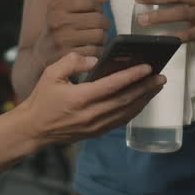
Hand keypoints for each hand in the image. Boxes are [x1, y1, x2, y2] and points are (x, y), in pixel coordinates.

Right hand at [19, 52, 164, 144]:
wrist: (33, 129)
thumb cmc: (42, 99)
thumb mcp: (51, 73)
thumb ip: (72, 61)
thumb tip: (95, 61)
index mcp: (79, 98)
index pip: (112, 85)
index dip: (132, 76)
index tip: (147, 66)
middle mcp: (90, 114)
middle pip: (125, 100)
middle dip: (146, 87)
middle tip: (161, 76)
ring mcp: (95, 126)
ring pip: (126, 111)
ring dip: (144, 99)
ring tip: (157, 86)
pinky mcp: (96, 132)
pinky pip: (121, 120)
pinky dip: (134, 110)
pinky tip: (142, 100)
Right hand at [38, 0, 109, 64]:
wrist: (43, 52)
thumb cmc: (60, 25)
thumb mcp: (66, 6)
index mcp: (57, 6)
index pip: (90, 2)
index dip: (98, 7)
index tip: (96, 12)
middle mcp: (57, 22)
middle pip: (98, 19)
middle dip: (104, 24)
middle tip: (100, 27)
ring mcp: (61, 40)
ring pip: (99, 35)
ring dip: (103, 38)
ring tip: (96, 38)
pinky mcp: (68, 56)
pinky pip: (95, 51)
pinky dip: (98, 51)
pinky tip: (92, 49)